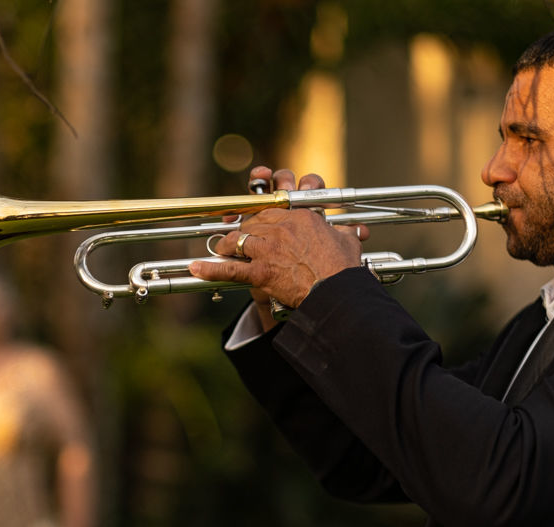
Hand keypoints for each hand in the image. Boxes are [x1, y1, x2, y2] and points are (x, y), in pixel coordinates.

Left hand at [191, 166, 366, 318]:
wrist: (337, 290)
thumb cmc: (344, 268)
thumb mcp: (347, 242)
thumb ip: (345, 232)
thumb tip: (357, 230)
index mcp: (301, 216)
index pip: (272, 209)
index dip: (259, 214)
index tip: (254, 218)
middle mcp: (281, 227)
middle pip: (252, 222)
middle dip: (242, 229)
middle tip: (235, 235)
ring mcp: (268, 248)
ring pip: (238, 240)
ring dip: (226, 245)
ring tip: (220, 249)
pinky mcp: (261, 271)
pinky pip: (230, 269)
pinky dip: (211, 269)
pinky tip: (196, 268)